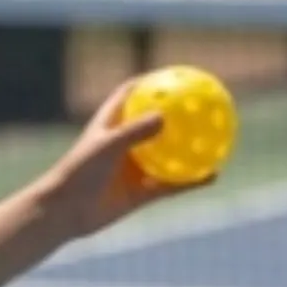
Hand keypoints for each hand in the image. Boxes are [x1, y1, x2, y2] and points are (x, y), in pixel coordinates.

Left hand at [37, 77, 214, 239]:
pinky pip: (173, 184)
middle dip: (179, 113)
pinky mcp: (141, 193)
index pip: (131, 94)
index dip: (150, 81)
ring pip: (170, 156)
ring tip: (220, 138)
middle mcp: (124, 145)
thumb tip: (166, 117)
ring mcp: (134, 169)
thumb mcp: (107, 147)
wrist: (66, 214)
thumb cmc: (79, 174)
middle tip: (206, 102)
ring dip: (191, 148)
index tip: (174, 73)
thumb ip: (135, 132)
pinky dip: (192, 180)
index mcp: (111, 125)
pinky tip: (213, 175)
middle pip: (156, 122)